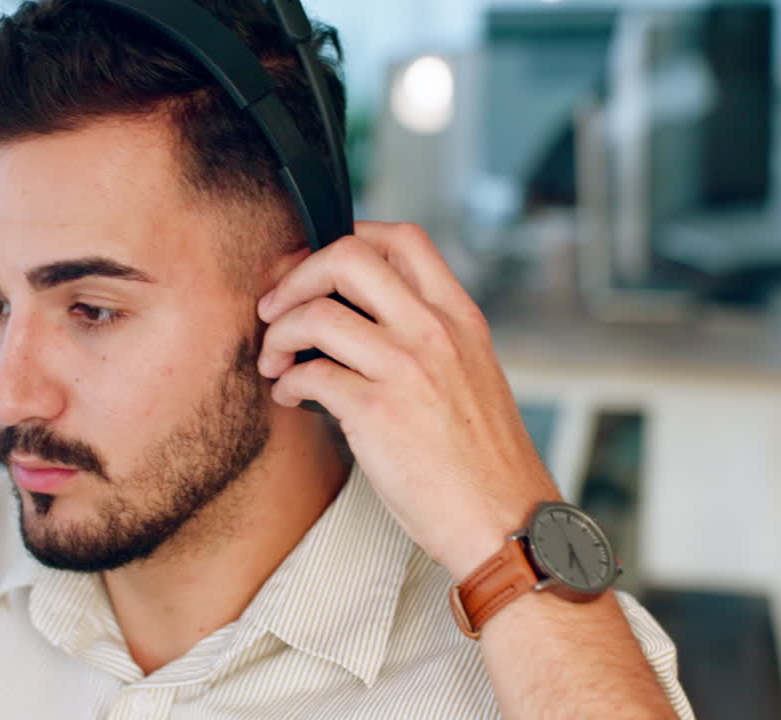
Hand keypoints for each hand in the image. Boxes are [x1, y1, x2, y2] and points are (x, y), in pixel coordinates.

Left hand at [256, 222, 560, 579]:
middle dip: (296, 276)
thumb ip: (429, 338)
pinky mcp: (377, 412)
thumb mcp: (472, 375)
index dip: (346, 238)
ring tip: (275, 361)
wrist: (505, 523)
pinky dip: (286, 382)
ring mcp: (406, 369)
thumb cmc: (483, 462)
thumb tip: (361, 318)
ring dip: (278, 335)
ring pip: (316, 314)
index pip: (402, 239)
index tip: (315, 269)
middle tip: (276, 308)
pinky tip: (290, 397)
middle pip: (348, 256)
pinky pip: (309, 374)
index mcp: (460, 318)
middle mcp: (434, 332)